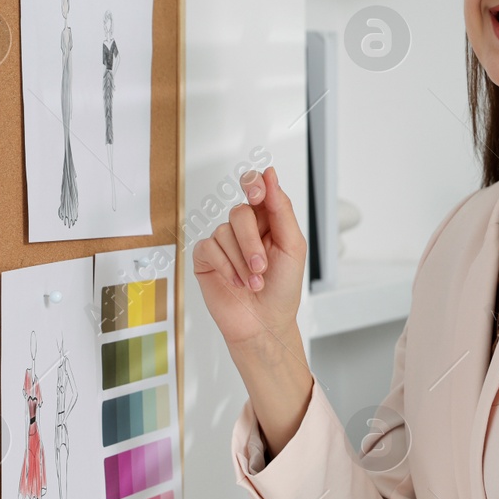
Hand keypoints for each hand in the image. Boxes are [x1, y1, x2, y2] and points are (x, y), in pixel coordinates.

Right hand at [193, 165, 305, 348]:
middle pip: (240, 212)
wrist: (265, 322)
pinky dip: (226, 266)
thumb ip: (281, 209)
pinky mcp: (206, 257)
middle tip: (262, 267)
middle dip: (252, 243)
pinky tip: (236, 282)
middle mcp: (244, 227)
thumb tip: (270, 175)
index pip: (257, 188)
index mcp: (268, 220)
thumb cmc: (283, 287)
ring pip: (224, 231)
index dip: (255, 184)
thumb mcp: (292, 246)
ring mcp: (223, 241)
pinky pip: (209, 247)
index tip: (257, 192)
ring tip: (253, 282)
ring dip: (242, 261)